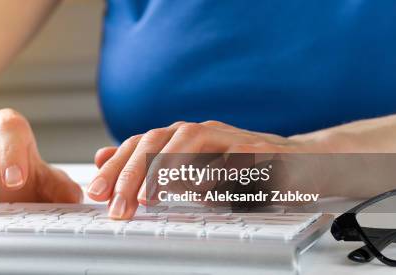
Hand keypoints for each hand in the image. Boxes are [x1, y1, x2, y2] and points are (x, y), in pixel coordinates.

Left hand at [87, 120, 326, 218]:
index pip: (139, 144)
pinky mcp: (261, 151)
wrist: (299, 164)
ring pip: (190, 140)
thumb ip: (149, 164)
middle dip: (132, 173)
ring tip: (148, 196)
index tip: (96, 193)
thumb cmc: (241, 170)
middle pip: (157, 141)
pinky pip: (234, 157)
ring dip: (165, 168)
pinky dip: (214, 171)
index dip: (115, 167)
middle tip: (118, 205)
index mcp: (181, 137)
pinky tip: (198, 188)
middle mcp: (202, 132)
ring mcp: (230, 138)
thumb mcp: (190, 171)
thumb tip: (102, 157)